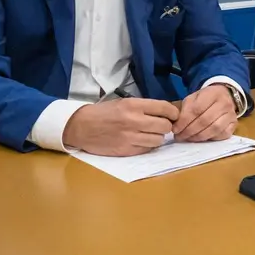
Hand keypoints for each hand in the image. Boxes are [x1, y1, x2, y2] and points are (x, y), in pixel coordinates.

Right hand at [62, 97, 178, 156]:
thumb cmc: (104, 112)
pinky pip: (147, 149)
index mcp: (133, 105)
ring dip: (158, 137)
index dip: (173, 113)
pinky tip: (141, 141)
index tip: (173, 115)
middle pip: (165, 126)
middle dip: (166, 126)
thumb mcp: (124, 102)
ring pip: (159, 140)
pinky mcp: (126, 151)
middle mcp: (134, 121)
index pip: (165, 108)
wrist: (81, 127)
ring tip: (150, 134)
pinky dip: (148, 146)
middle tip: (161, 126)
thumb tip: (166, 113)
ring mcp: (130, 137)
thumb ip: (144, 107)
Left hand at [173, 85, 238, 141]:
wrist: (225, 96)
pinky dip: (210, 138)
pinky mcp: (235, 124)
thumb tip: (177, 126)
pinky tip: (201, 138)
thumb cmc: (206, 98)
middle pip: (204, 120)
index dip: (184, 121)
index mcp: (213, 93)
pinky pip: (222, 135)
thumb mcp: (194, 98)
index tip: (175, 129)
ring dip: (198, 137)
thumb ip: (185, 109)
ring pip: (213, 129)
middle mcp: (224, 103)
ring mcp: (231, 114)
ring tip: (188, 138)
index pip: (196, 109)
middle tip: (180, 137)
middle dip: (189, 131)